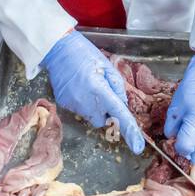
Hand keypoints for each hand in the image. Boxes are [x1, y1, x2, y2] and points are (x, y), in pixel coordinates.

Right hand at [42, 31, 144, 153]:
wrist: (57, 49)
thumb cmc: (84, 54)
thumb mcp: (107, 65)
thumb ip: (117, 87)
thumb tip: (122, 105)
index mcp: (98, 89)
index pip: (118, 114)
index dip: (130, 131)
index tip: (137, 146)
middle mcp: (85, 101)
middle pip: (103, 120)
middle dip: (108, 112)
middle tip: (105, 93)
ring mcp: (72, 104)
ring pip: (91, 116)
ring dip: (95, 107)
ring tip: (90, 86)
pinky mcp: (64, 104)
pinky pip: (80, 110)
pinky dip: (84, 103)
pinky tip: (80, 88)